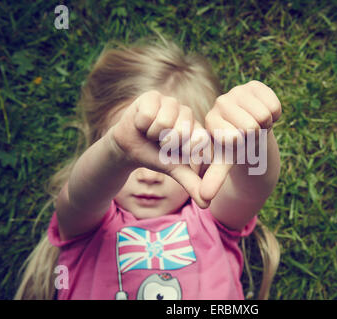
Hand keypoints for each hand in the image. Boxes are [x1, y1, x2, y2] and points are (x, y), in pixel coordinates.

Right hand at [109, 90, 208, 207]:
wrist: (129, 147)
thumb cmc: (155, 156)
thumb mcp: (174, 170)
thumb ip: (192, 184)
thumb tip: (206, 204)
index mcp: (197, 129)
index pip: (197, 141)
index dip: (180, 150)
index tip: (171, 152)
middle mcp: (187, 113)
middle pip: (179, 132)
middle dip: (164, 143)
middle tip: (159, 142)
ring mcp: (171, 102)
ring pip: (163, 123)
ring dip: (152, 134)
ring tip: (151, 132)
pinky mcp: (153, 95)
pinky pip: (148, 113)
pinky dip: (141, 123)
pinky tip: (141, 123)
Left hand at [200, 80, 281, 201]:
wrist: (250, 130)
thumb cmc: (236, 147)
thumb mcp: (225, 163)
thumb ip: (214, 178)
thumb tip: (204, 198)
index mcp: (211, 121)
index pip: (237, 137)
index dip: (245, 144)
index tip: (239, 142)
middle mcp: (220, 102)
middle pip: (253, 125)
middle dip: (257, 134)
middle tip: (249, 133)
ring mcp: (237, 90)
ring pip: (264, 114)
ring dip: (266, 124)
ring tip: (255, 123)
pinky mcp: (254, 85)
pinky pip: (274, 104)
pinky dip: (274, 114)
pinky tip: (262, 112)